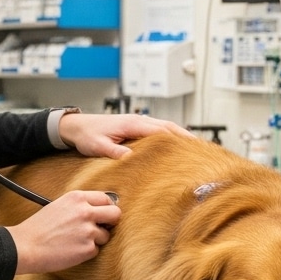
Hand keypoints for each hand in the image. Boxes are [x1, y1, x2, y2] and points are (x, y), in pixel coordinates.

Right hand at [8, 191, 119, 274]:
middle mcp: (85, 211)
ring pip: (106, 235)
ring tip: (76, 241)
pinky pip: (96, 250)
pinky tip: (72, 250)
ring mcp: (88, 230)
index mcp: (77, 198)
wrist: (26, 246)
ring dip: (96, 240)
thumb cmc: (39, 227)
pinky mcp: (88, 248)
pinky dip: (87, 252)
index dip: (106, 208)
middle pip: (115, 214)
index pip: (106, 199)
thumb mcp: (59, 205)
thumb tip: (99, 210)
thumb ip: (79, 205)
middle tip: (102, 228)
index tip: (104, 214)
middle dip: (111, 222)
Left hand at [58, 112, 194, 159]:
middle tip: (203, 150)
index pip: (162, 131)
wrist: (77, 126)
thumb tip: (131, 158)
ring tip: (195, 149)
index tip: (193, 149)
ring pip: (165, 128)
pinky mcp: (135, 127)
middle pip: (170, 128)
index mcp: (133, 124)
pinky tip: (175, 147)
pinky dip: (170, 136)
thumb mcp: (98, 146)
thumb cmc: (87, 135)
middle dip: (186, 137)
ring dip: (180, 136)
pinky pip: (158, 131)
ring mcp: (138, 123)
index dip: (180, 139)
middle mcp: (139, 121)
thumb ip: (114, 151)